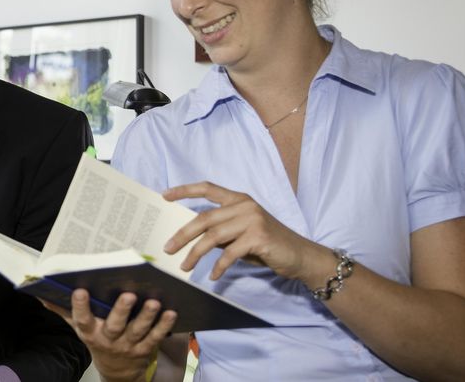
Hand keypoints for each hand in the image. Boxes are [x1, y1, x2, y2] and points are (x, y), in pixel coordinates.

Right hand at [42, 290, 174, 381]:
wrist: (117, 372)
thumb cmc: (97, 341)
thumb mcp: (79, 329)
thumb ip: (62, 310)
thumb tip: (40, 293)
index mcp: (90, 332)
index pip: (82, 320)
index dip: (80, 307)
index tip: (79, 290)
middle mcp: (108, 339)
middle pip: (114, 325)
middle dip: (121, 311)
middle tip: (128, 295)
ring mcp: (128, 345)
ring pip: (138, 331)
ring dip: (147, 316)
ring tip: (154, 302)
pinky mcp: (145, 349)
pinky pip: (156, 337)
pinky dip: (164, 326)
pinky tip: (171, 312)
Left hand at [163, 182, 325, 280]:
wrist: (300, 256)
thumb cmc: (267, 245)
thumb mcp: (241, 233)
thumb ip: (220, 230)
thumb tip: (189, 237)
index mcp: (239, 199)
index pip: (208, 188)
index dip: (185, 190)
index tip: (164, 195)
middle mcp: (245, 205)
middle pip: (205, 218)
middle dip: (183, 234)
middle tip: (167, 248)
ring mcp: (252, 220)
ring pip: (213, 236)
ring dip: (195, 253)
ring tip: (184, 267)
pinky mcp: (259, 237)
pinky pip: (230, 253)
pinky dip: (218, 266)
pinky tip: (212, 276)